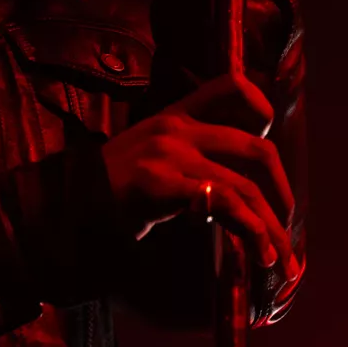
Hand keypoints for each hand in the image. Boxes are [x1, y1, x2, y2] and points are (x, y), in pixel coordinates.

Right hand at [101, 72, 298, 277]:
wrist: (61, 205)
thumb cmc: (107, 190)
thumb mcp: (148, 158)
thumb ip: (186, 160)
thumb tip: (228, 192)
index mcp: (174, 116)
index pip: (230, 87)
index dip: (261, 109)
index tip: (269, 146)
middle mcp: (176, 129)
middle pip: (254, 148)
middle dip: (281, 191)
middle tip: (285, 225)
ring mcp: (168, 154)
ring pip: (244, 186)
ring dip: (270, 228)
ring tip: (279, 259)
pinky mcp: (160, 184)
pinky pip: (222, 203)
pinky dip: (250, 232)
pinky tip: (258, 254)